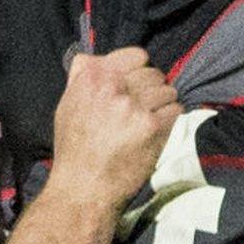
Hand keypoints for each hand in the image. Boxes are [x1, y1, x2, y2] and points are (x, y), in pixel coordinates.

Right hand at [46, 47, 180, 210]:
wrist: (83, 188)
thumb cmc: (74, 149)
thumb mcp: (67, 104)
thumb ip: (83, 77)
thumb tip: (94, 57)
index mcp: (92, 76)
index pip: (136, 55)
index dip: (139, 70)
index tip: (135, 86)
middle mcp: (113, 86)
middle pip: (154, 74)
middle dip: (152, 90)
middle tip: (142, 109)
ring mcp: (134, 105)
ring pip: (168, 90)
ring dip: (163, 105)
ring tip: (148, 122)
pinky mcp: (152, 126)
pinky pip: (176, 110)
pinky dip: (171, 120)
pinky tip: (157, 132)